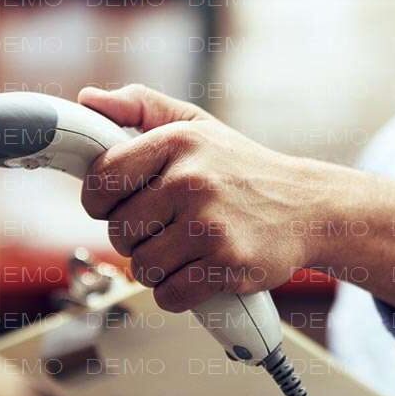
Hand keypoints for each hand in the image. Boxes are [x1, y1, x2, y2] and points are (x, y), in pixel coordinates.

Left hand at [77, 84, 314, 312]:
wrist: (307, 206)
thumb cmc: (241, 167)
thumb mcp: (194, 124)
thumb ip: (140, 107)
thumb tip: (87, 100)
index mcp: (177, 142)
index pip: (101, 180)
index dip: (104, 199)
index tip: (124, 201)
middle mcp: (192, 180)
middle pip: (119, 232)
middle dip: (137, 235)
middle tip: (170, 223)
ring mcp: (211, 225)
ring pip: (141, 269)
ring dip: (159, 266)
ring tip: (190, 245)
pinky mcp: (229, 265)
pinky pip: (169, 295)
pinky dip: (180, 291)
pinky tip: (203, 268)